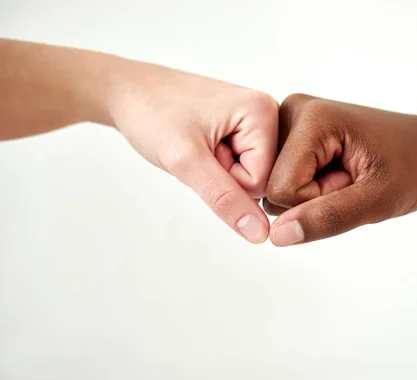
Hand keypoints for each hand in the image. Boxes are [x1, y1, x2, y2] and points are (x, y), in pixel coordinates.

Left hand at [108, 61, 277, 243]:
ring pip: (251, 175)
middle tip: (200, 148)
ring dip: (221, 171)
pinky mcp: (245, 128)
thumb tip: (260, 233)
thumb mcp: (186, 161)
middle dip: (226, 175)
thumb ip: (225, 198)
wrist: (128, 91)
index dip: (228, 180)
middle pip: (262, 178)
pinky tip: (204, 145)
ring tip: (199, 144)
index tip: (202, 152)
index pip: (264, 181)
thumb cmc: (152, 114)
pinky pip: (242, 165)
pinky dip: (218, 164)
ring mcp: (257, 121)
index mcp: (264, 111)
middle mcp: (269, 113)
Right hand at [264, 94, 416, 245]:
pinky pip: (282, 181)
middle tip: (352, 179)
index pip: (282, 190)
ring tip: (347, 176)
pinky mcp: (291, 135)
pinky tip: (337, 173)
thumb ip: (328, 217)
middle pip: (272, 187)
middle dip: (313, 197)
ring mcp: (288, 122)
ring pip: (274, 187)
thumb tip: (277, 236)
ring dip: (312, 194)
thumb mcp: (379, 200)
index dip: (318, 202)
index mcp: (310, 118)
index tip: (353, 183)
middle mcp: (289, 111)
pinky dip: (310, 188)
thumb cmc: (413, 167)